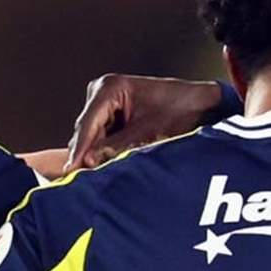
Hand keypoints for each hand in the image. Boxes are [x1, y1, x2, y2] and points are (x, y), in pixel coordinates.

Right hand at [69, 73, 233, 168]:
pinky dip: (104, 152)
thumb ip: (116, 147)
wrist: (200, 105)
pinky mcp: (112, 116)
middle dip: (86, 155)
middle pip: (86, 131)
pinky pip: (102, 138)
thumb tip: (88, 161)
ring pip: (92, 137)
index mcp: (109, 87)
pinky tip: (105, 168)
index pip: (88, 123)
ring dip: (95, 156)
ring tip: (94, 179)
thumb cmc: (179, 110)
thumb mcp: (148, 133)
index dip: (79, 150)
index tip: (70, 171)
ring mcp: (106, 104)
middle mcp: (102, 92)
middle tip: (81, 183)